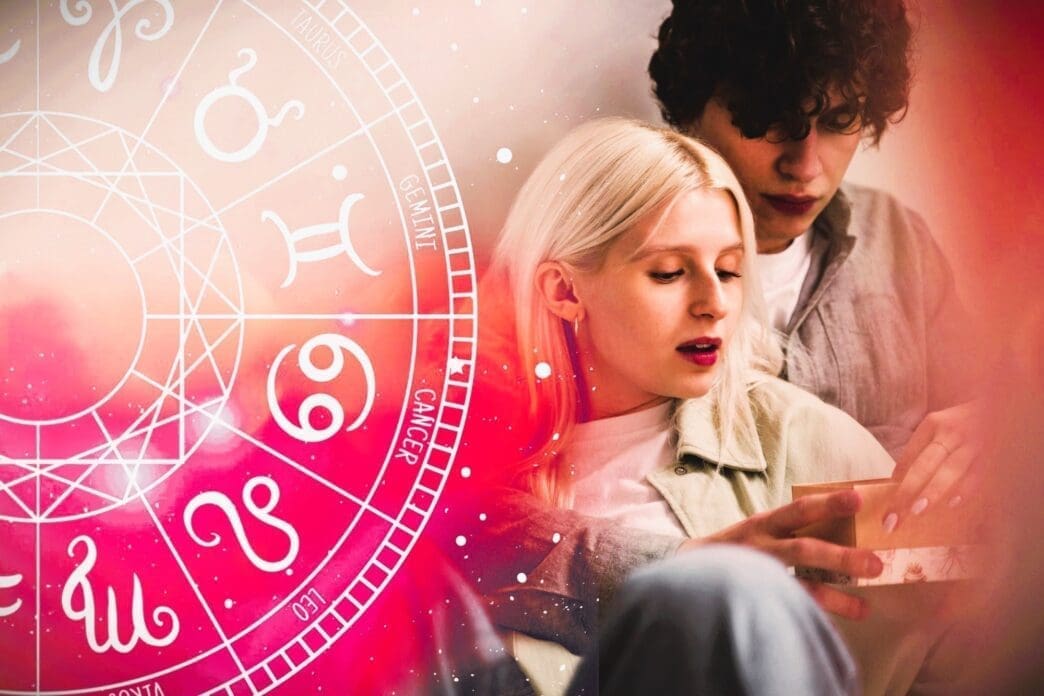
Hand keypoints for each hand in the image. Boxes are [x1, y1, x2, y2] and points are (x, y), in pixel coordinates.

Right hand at [678, 490, 881, 619]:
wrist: (687, 568)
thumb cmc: (736, 547)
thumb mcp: (759, 529)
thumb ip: (790, 528)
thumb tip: (842, 530)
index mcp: (764, 523)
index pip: (800, 509)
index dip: (829, 503)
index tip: (859, 498)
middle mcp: (761, 547)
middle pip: (804, 549)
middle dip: (842, 557)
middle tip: (876, 563)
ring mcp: (757, 574)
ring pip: (799, 587)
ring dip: (834, 597)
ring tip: (863, 608)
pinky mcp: (753, 598)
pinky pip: (786, 609)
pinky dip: (809, 618)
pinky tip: (830, 628)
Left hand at [883, 401, 983, 533]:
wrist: (1001, 403)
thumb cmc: (964, 422)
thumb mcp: (940, 426)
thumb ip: (921, 449)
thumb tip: (897, 479)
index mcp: (933, 424)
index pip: (911, 454)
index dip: (899, 478)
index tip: (887, 502)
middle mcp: (952, 432)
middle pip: (925, 464)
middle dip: (908, 490)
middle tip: (895, 514)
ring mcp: (974, 443)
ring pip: (951, 470)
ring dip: (933, 492)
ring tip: (917, 511)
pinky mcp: (993, 454)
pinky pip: (977, 475)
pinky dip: (965, 490)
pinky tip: (953, 504)